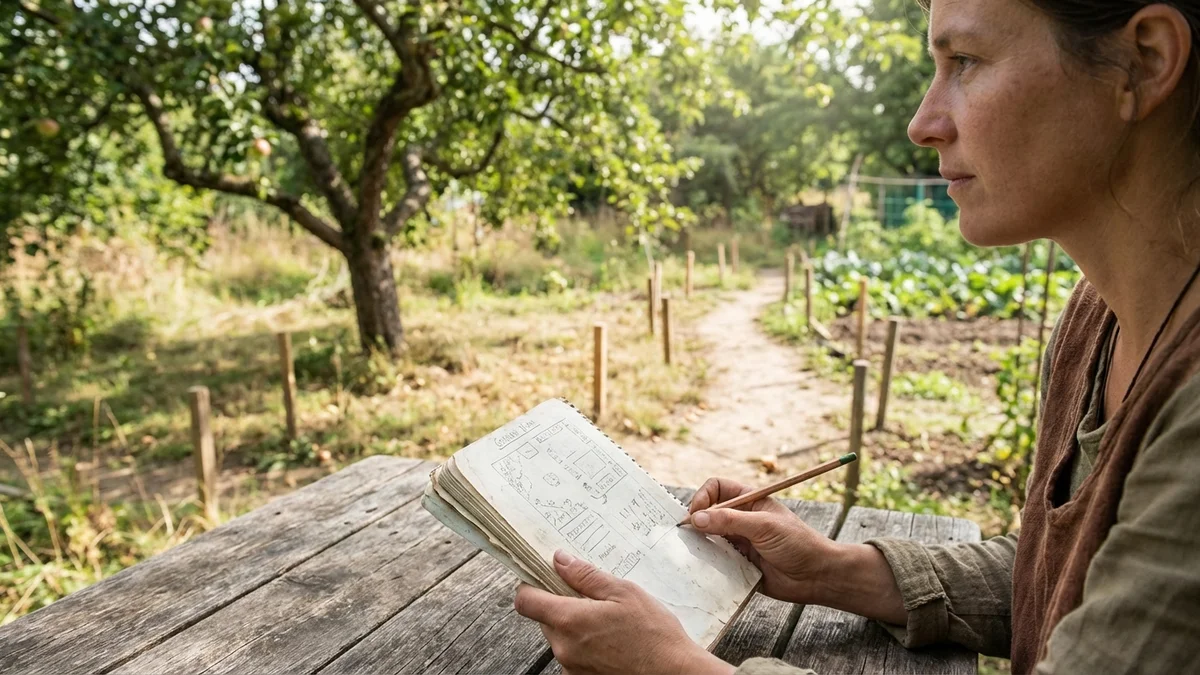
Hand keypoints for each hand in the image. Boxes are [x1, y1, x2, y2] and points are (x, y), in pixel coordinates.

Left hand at [514, 550, 734, 674]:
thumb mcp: (624, 593)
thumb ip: (586, 576)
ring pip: (559, 638)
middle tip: (591, 598)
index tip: (543, 577)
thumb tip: (560, 560)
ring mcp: (571, 668)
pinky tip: (611, 642)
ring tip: (608, 623)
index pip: (526, 601)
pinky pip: (573, 656)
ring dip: (574, 627)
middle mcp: (563, 648)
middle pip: (544, 618)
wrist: (674, 674)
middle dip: (560, 604)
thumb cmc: (654, 635)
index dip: (530, 585)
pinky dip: (585, 647)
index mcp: (569, 620)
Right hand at [688, 476, 840, 605]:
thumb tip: (696, 518)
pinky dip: (709, 563)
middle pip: (708, 513)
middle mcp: (741, 519)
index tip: (695, 514)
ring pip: (709, 537)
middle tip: (687, 535)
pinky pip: (715, 561)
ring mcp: (739, 541)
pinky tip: (708, 567)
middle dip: (696, 522)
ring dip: (701, 544)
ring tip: (694, 551)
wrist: (816, 576)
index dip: (703, 498)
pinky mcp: (738, 563)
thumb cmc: (799, 544)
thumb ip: (730, 521)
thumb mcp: (764, 526)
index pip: (716, 489)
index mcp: (749, 501)